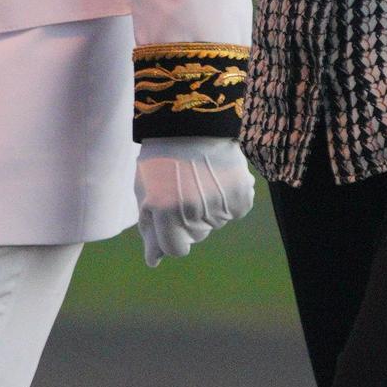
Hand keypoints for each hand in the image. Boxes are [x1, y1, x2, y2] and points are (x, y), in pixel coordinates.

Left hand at [137, 141, 254, 264]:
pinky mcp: (241, 194)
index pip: (175, 250)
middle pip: (197, 236)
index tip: (170, 220)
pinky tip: (217, 180)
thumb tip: (154, 261)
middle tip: (183, 190)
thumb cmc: (161, 161)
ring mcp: (219, 203)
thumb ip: (150, 229)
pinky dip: (228, 200)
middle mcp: (193, 211)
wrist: (191, 125)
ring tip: (199, 180)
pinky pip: (235, 211)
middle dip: (188, 221)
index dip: (171, 238)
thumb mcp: (145, 193)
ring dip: (208, 209)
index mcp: (164, 212)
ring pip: (216, 224)